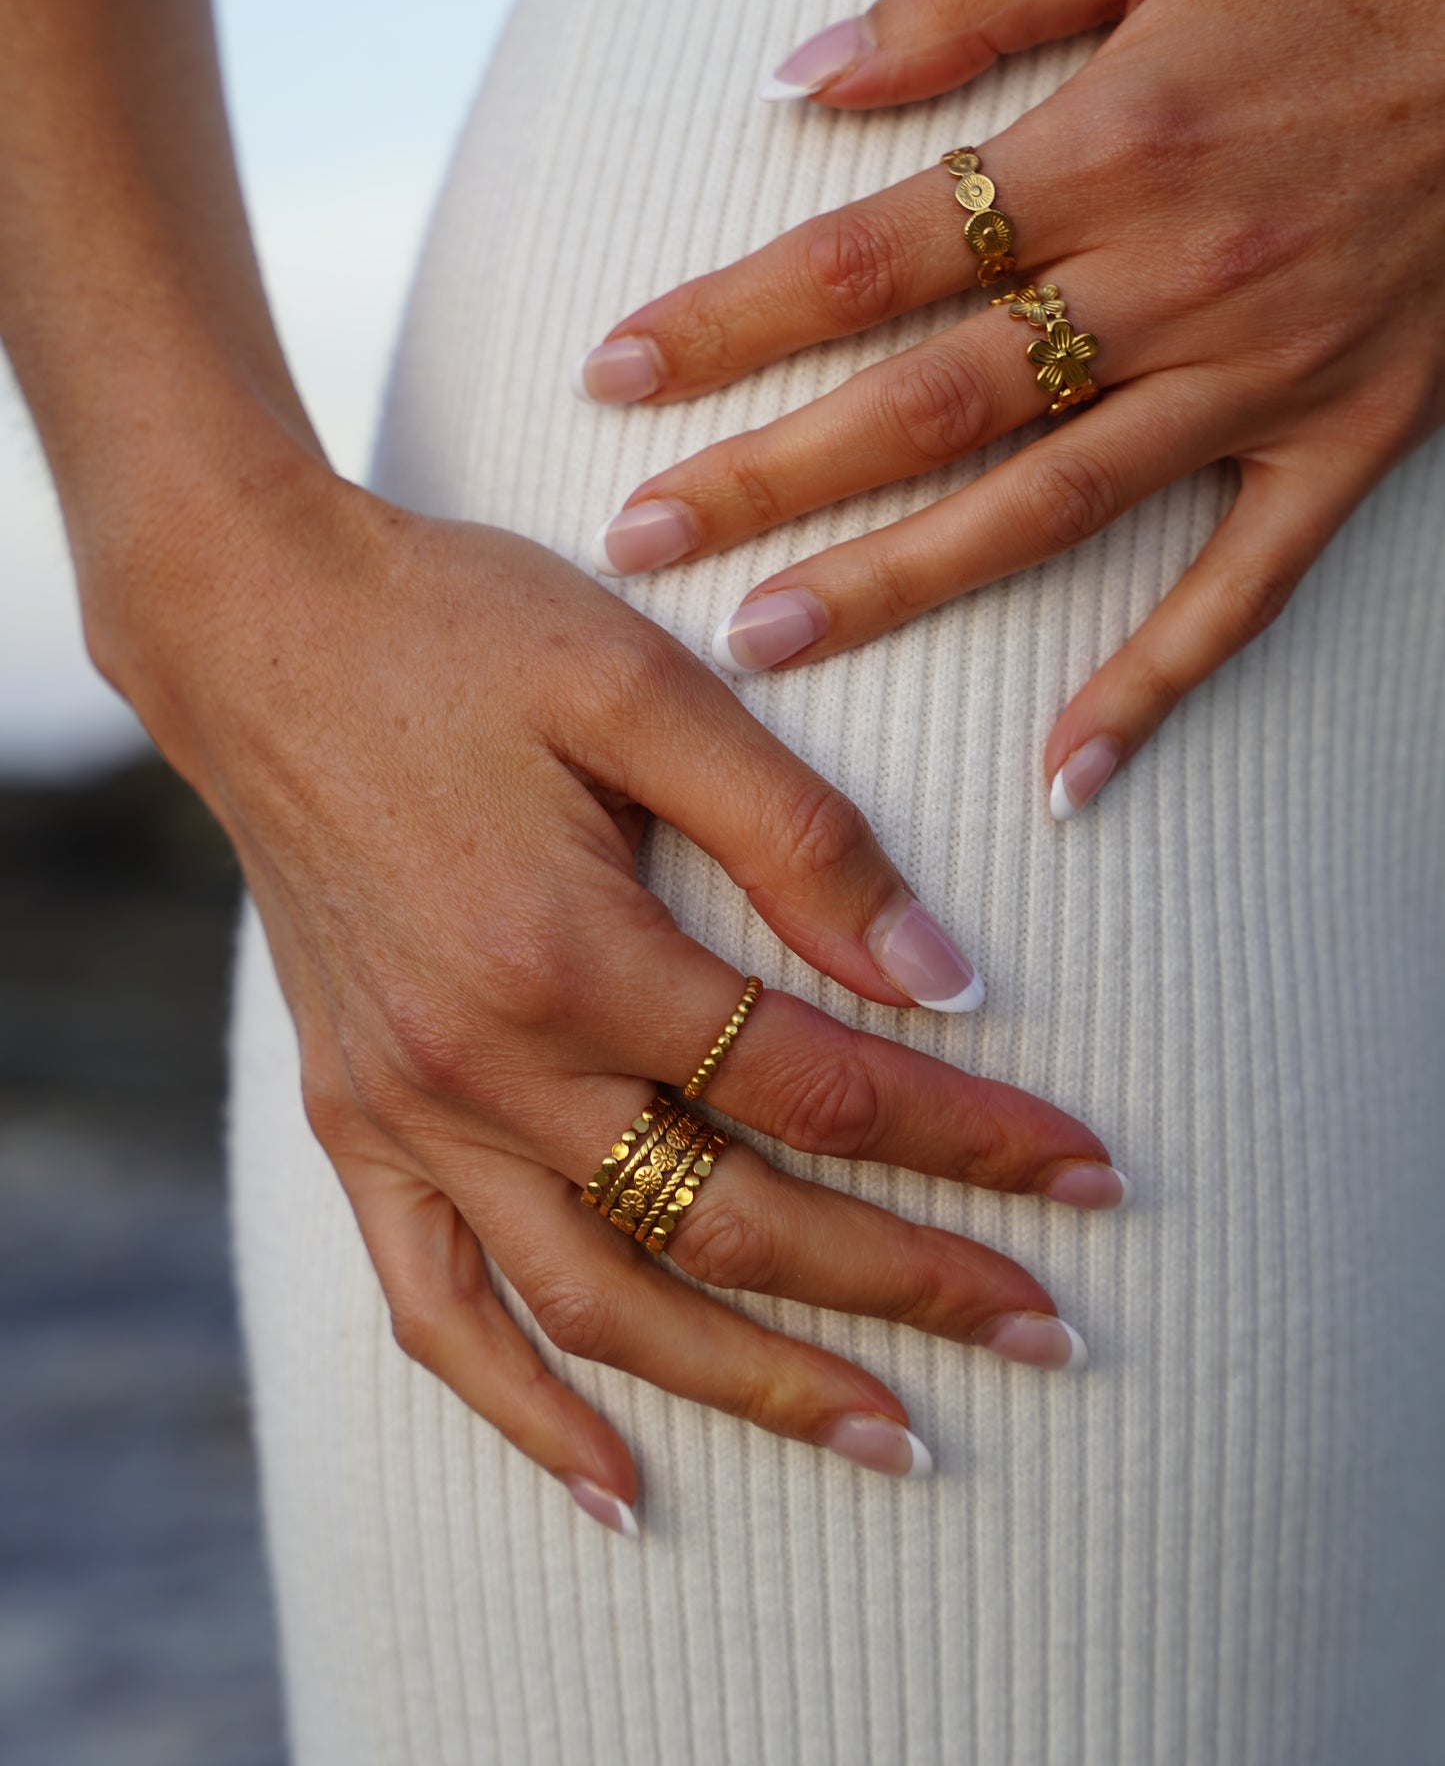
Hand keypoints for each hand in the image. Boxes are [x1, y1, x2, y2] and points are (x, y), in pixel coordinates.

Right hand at [111, 458, 1124, 1531]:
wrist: (261, 632)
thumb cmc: (462, 630)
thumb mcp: (640, 686)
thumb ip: (795, 833)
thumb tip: (938, 977)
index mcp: (571, 951)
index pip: (818, 1087)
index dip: (971, 1139)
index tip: (1091, 1173)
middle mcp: (486, 1063)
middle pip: (734, 1221)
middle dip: (911, 1286)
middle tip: (1052, 1330)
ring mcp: (407, 1112)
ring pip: (604, 1306)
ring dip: (759, 1386)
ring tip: (896, 1440)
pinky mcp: (352, 1122)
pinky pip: (435, 1311)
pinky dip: (528, 1411)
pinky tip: (619, 1484)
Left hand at [578, 0, 1444, 817]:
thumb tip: (799, 73)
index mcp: (1110, 145)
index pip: (866, 255)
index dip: (727, 319)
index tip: (612, 372)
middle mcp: (1170, 281)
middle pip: (926, 403)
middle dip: (767, 475)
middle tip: (637, 539)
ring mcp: (1259, 378)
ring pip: (1046, 510)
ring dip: (898, 584)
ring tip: (763, 644)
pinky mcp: (1346, 444)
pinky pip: (1242, 593)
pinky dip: (1155, 688)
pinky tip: (1062, 779)